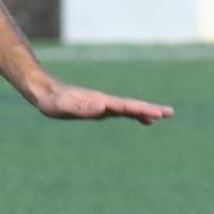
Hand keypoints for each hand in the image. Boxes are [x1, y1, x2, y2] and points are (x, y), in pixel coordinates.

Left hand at [33, 80, 173, 123]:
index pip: (124, 106)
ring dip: (146, 111)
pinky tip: (144, 121)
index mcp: (99, 101)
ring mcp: (103, 104)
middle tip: (169, 112)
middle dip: (150, 109)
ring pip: (129, 108)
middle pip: (131, 106)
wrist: (44, 92)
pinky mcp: (99, 108)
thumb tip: (102, 106)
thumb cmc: (51, 101)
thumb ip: (81, 107)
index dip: (140, 109)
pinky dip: (135, 115)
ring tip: (163, 115)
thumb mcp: (64, 106)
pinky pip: (122, 112)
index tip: (156, 113)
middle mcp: (104, 101)